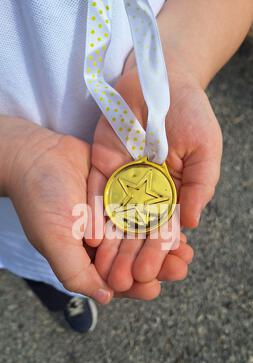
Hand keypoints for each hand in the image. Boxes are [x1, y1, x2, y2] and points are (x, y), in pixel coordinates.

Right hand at [4, 118, 171, 301]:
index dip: (134, 286)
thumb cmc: (40, 201)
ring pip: (142, 237)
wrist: (37, 156)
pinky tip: (178, 223)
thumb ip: (76, 272)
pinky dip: (160, 218)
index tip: (153, 288)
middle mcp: (102, 242)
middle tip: (180, 269)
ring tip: (186, 251)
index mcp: (86, 258)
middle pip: (133, 260)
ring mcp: (113, 219)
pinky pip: (144, 210)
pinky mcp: (122, 197)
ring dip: (164, 245)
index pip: (113, 279)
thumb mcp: (55, 242)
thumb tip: (106, 298)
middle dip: (158, 266)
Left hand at [87, 66, 196, 292]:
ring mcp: (122, 181)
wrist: (159, 77)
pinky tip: (90, 238)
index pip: (165, 227)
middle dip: (130, 256)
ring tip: (104, 271)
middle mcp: (146, 192)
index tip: (151, 273)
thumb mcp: (205, 149)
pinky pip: (95, 194)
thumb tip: (190, 224)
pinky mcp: (100, 167)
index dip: (158, 251)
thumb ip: (199, 185)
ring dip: (110, 245)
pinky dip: (93, 216)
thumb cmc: (190, 112)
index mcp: (173, 192)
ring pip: (114, 219)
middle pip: (136, 230)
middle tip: (122, 282)